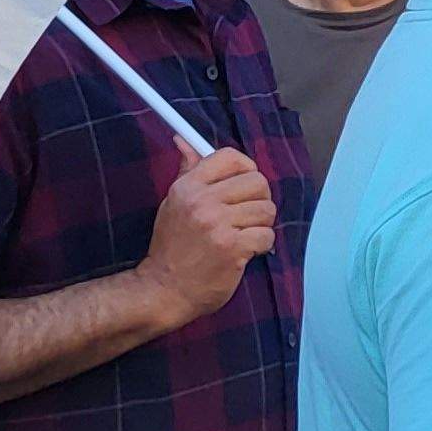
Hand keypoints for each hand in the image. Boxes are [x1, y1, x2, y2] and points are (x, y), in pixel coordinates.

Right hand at [136, 148, 277, 325]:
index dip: (246, 168)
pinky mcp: (232, 247)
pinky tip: (245, 251)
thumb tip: (184, 141)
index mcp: (188, 187)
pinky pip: (267, 235)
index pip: (230, 157)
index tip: (244, 185)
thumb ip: (188, 172)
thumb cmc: (171, 247)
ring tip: (244, 234)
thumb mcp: (173, 203)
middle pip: (257, 181)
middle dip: (259, 199)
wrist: (164, 289)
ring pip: (267, 209)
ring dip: (261, 224)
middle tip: (247, 215)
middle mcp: (202, 201)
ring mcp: (217, 224)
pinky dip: (261, 245)